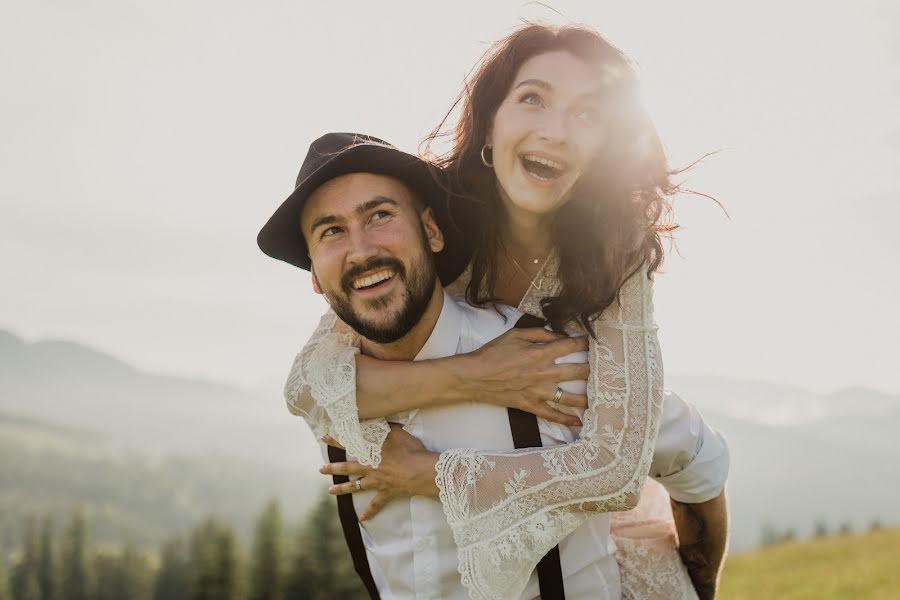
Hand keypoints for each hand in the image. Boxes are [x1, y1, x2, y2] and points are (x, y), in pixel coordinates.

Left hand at [320, 424, 439, 520]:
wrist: (422, 470)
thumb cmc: (412, 450)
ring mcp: (377, 481)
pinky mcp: (386, 492)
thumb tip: (380, 418)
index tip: (325, 438)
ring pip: (356, 486)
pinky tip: (361, 519)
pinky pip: (376, 504)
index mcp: (373, 451)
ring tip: (330, 491)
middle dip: (333, 468)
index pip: (351, 444)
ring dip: (342, 489)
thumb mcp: (399, 432)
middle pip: (348, 467)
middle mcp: (371, 466)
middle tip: (320, 469)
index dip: (337, 440)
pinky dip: (369, 512)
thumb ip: (387, 426)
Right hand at [454, 327, 588, 426]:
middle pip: (577, 372)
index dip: (585, 343)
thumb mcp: (514, 335)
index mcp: (539, 353)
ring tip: (600, 398)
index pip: (570, 347)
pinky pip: (552, 414)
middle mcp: (542, 373)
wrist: (474, 376)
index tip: (593, 342)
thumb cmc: (492, 353)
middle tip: (604, 370)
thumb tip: (559, 335)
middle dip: (593, 370)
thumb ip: (539, 333)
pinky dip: (566, 419)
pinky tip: (578, 422)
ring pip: (569, 397)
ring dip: (587, 398)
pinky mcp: (530, 405)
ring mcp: (537, 391)